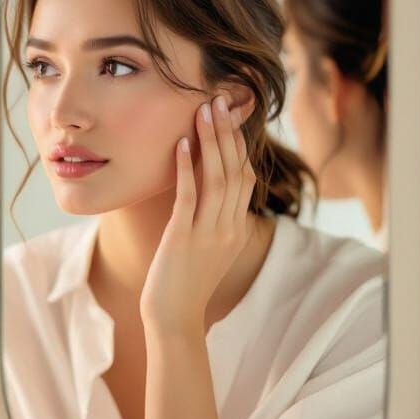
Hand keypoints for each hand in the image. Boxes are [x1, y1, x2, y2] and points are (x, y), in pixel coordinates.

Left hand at [138, 95, 255, 334]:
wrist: (174, 319)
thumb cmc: (183, 283)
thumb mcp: (206, 248)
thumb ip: (212, 220)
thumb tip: (203, 188)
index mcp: (237, 229)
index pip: (245, 176)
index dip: (238, 143)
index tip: (231, 114)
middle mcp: (229, 227)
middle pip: (236, 169)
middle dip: (228, 132)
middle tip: (220, 99)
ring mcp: (209, 233)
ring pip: (217, 177)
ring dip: (210, 141)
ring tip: (203, 110)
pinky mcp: (184, 238)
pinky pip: (189, 196)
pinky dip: (186, 167)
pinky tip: (179, 143)